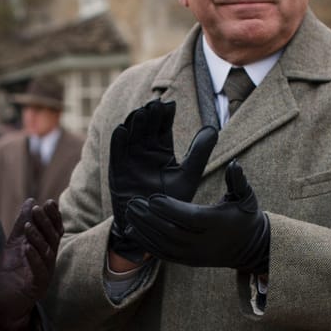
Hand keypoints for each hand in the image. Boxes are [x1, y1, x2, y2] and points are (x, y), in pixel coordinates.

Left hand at [0, 198, 63, 330]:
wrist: (4, 305)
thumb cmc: (10, 275)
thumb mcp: (14, 245)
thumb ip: (22, 225)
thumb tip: (30, 201)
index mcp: (44, 252)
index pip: (54, 231)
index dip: (53, 217)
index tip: (49, 202)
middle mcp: (48, 262)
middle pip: (52, 239)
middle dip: (46, 223)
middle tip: (38, 209)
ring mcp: (44, 275)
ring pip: (47, 254)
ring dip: (38, 238)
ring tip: (29, 225)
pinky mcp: (37, 287)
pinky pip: (38, 271)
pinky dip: (34, 258)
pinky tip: (27, 248)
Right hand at [108, 99, 217, 261]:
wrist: (154, 225)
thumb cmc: (173, 202)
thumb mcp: (189, 175)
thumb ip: (199, 153)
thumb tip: (213, 128)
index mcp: (163, 150)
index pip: (163, 127)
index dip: (165, 116)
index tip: (170, 105)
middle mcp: (145, 151)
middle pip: (146, 127)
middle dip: (149, 116)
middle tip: (154, 105)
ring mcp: (130, 159)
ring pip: (131, 135)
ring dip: (133, 123)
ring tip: (140, 113)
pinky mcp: (118, 170)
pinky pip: (116, 153)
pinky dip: (117, 142)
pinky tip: (122, 130)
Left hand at [124, 160, 269, 274]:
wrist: (248, 248)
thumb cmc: (245, 216)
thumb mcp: (246, 197)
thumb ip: (238, 180)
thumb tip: (234, 163)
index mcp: (217, 224)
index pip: (190, 218)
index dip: (170, 208)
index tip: (152, 197)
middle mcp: (204, 243)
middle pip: (172, 232)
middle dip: (150, 218)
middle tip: (132, 203)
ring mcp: (194, 255)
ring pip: (164, 245)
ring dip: (144, 229)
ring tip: (129, 213)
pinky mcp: (187, 261)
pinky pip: (163, 254)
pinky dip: (146, 243)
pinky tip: (132, 230)